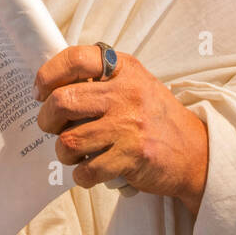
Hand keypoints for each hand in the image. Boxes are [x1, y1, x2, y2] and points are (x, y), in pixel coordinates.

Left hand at [34, 46, 208, 215]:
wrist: (195, 151)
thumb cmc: (155, 117)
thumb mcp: (135, 83)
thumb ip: (101, 79)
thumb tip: (51, 87)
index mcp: (124, 69)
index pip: (75, 59)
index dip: (48, 75)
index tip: (40, 91)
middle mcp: (126, 93)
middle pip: (62, 101)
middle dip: (47, 119)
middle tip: (52, 127)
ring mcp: (129, 126)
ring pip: (68, 141)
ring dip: (64, 152)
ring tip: (75, 152)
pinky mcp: (131, 157)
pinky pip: (86, 170)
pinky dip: (81, 175)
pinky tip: (91, 170)